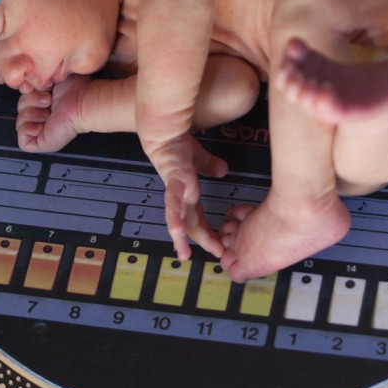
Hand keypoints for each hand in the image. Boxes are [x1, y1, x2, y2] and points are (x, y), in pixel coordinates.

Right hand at [16, 75, 91, 152]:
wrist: (83, 102)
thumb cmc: (74, 88)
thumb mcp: (48, 78)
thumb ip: (34, 81)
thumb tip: (22, 86)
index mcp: (45, 105)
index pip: (23, 100)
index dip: (27, 92)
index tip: (38, 87)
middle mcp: (43, 119)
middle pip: (20, 110)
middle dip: (30, 100)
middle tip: (48, 100)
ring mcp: (43, 133)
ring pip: (19, 123)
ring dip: (30, 113)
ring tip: (48, 111)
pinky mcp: (42, 144)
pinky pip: (23, 142)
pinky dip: (28, 129)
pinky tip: (43, 123)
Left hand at [148, 133, 228, 259]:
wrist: (164, 133)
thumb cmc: (178, 144)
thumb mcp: (199, 158)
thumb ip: (210, 165)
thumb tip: (223, 170)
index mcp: (188, 195)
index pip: (198, 219)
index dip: (207, 232)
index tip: (218, 245)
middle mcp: (182, 197)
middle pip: (191, 224)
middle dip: (203, 240)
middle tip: (216, 254)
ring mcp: (177, 191)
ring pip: (180, 219)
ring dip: (181, 238)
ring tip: (184, 254)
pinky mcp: (175, 182)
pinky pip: (174, 201)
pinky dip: (174, 216)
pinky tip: (175, 229)